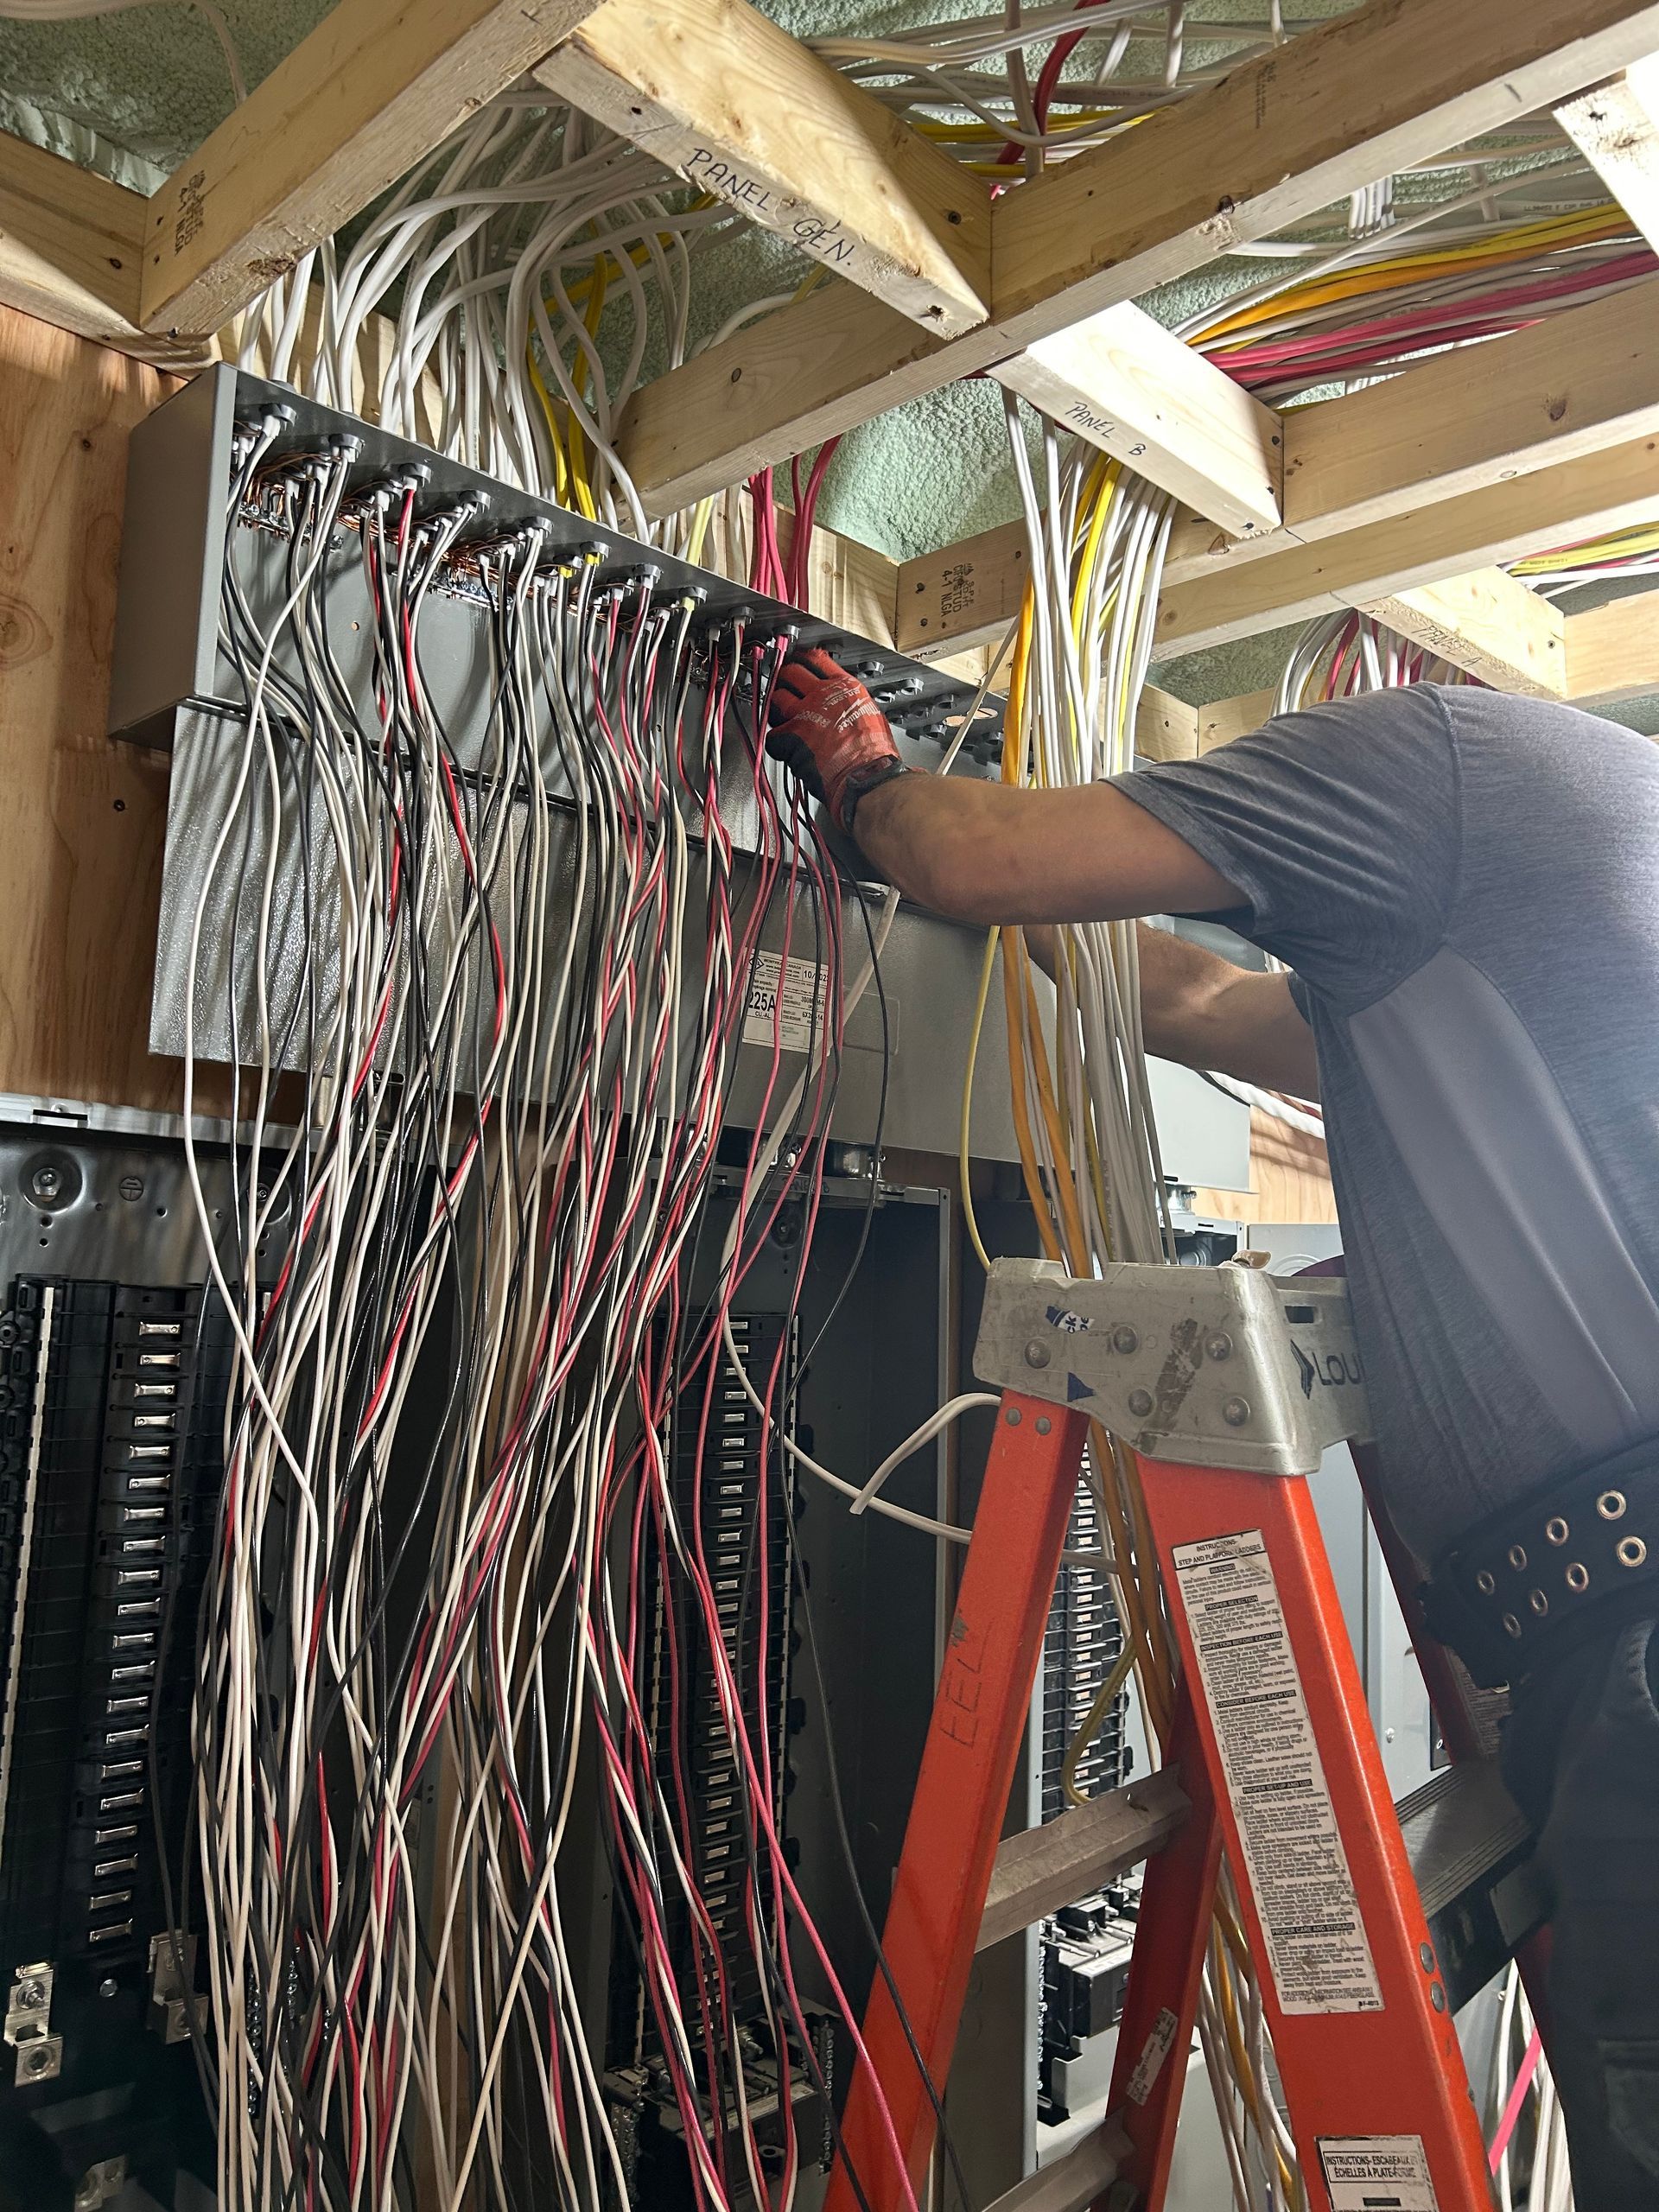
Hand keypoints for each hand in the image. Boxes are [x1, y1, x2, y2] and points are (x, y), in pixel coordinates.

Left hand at [765, 646, 908, 834]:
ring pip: (776, 699)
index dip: (804, 660)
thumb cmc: (875, 754)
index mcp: (845, 687)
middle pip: (791, 673)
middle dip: (784, 679)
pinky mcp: (792, 737)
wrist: (869, 776)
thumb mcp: (870, 715)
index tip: (798, 662)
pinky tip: (786, 751)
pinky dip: (777, 745)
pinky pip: (772, 736)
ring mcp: (805, 714)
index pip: (818, 659)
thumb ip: (850, 704)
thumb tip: (842, 708)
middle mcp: (823, 695)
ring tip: (782, 720)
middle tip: (783, 687)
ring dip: (776, 709)